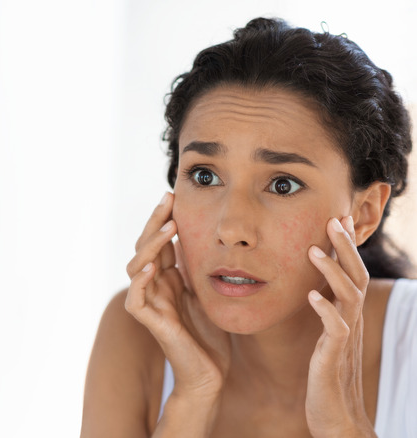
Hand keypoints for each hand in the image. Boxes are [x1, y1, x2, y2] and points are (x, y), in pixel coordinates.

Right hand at [125, 192, 230, 406]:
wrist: (210, 375)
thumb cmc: (210, 337)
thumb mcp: (208, 291)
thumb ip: (198, 267)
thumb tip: (202, 234)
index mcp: (167, 279)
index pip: (158, 242)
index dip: (162, 219)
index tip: (173, 196)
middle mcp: (155, 288)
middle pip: (144, 248)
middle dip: (155, 222)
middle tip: (168, 200)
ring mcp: (151, 305)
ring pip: (136, 267)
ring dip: (151, 245)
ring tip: (169, 227)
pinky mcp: (152, 324)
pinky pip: (136, 300)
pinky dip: (140, 282)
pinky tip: (152, 267)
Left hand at [305, 216, 374, 436]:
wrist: (337, 419)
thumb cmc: (326, 379)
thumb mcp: (326, 340)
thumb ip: (324, 316)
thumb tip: (314, 290)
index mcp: (346, 316)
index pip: (351, 274)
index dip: (345, 248)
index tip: (336, 218)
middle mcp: (350, 323)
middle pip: (356, 277)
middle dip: (344, 247)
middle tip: (332, 218)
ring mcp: (344, 339)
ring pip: (347, 297)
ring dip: (332, 271)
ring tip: (313, 250)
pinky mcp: (333, 357)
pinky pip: (335, 329)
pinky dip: (325, 310)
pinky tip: (312, 296)